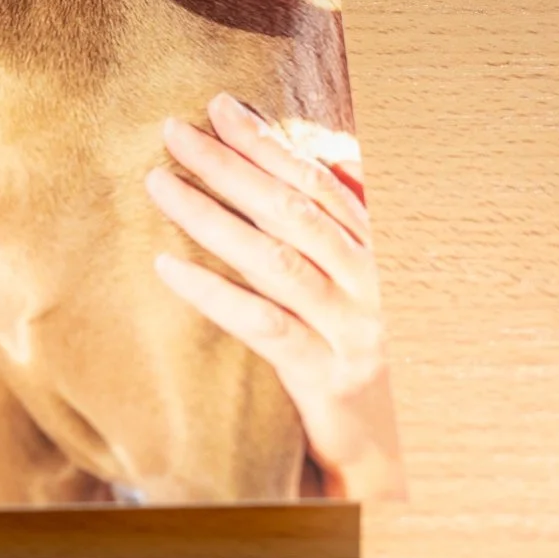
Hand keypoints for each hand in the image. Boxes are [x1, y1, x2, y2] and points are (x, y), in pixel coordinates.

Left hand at [144, 94, 406, 500]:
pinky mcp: (328, 377)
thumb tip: (336, 162)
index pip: (318, 183)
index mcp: (380, 253)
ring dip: (211, 216)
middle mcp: (373, 284)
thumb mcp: (368, 288)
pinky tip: (168, 268)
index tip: (218, 107)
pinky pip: (263, 325)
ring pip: (274, 259)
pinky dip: (213, 293)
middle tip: (172, 131)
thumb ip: (349, 230)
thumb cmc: (368, 356)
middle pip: (292, 210)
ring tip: (158, 185)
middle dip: (229, 164)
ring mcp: (354, 330)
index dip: (268, 142)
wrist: (400, 450)